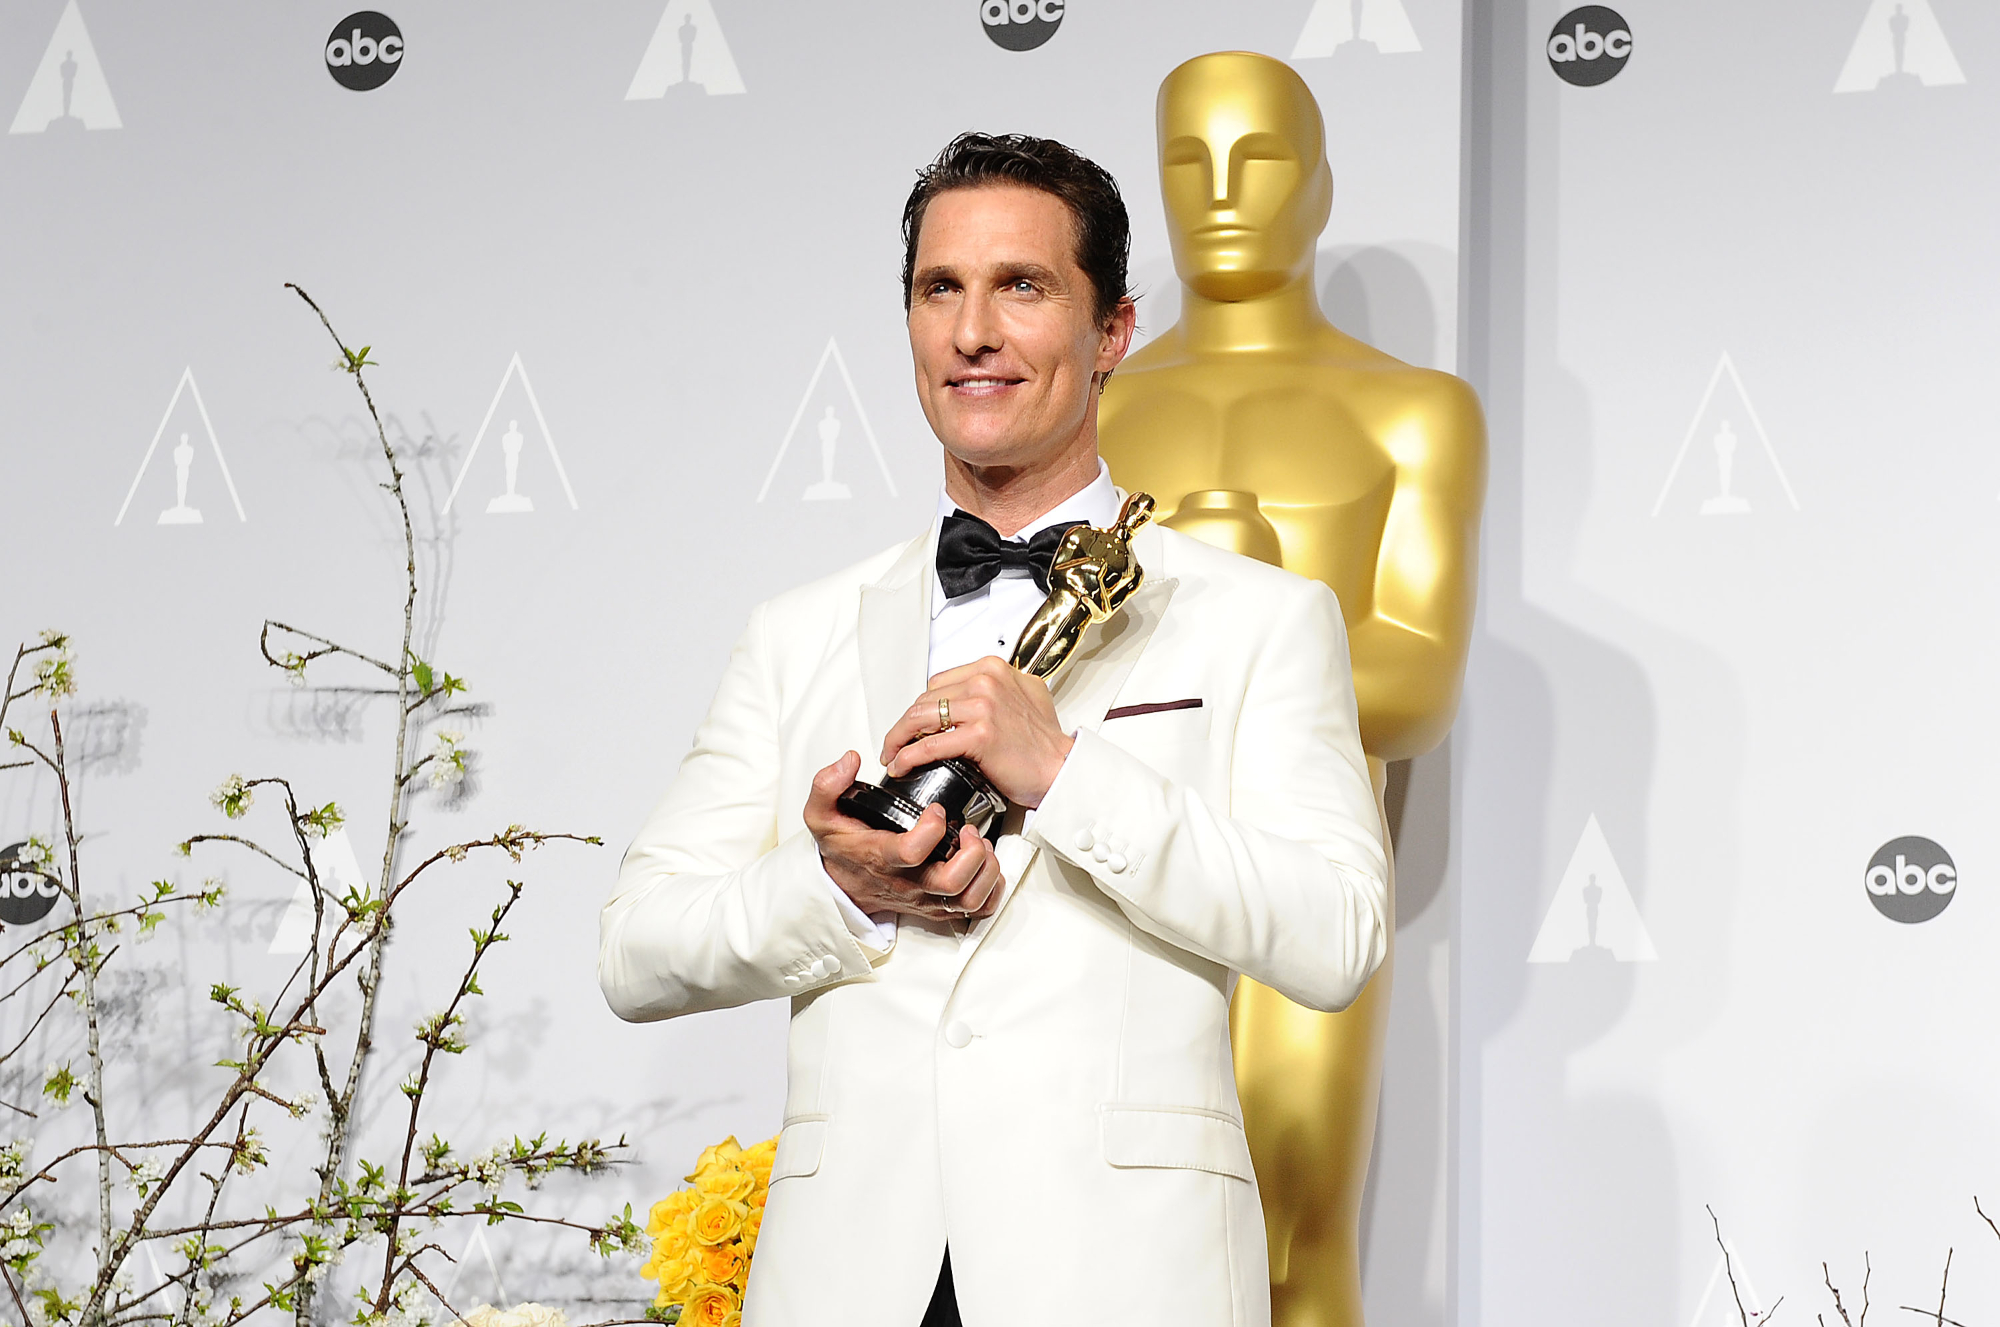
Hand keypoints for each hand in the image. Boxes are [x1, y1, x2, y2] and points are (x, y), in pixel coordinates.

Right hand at [803, 751, 1003, 921]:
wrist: (843, 886)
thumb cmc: (841, 849)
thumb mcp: (821, 815)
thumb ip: (827, 785)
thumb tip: (849, 761)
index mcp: (881, 857)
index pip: (911, 852)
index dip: (931, 829)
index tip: (935, 809)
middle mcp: (907, 882)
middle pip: (950, 882)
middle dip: (971, 853)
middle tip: (967, 829)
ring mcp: (926, 898)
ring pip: (968, 899)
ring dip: (985, 871)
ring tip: (981, 845)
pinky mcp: (939, 907)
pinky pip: (975, 910)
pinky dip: (991, 890)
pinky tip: (985, 865)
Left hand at [881, 657, 1073, 807]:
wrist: (1061, 767)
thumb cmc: (1044, 741)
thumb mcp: (1025, 694)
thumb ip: (997, 686)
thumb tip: (969, 693)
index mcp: (993, 668)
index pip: (939, 682)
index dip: (921, 706)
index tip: (914, 722)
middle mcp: (986, 681)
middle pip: (925, 698)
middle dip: (904, 723)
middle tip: (896, 742)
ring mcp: (983, 706)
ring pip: (921, 717)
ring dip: (898, 738)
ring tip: (893, 753)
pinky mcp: (980, 734)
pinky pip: (930, 744)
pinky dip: (908, 756)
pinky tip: (901, 764)